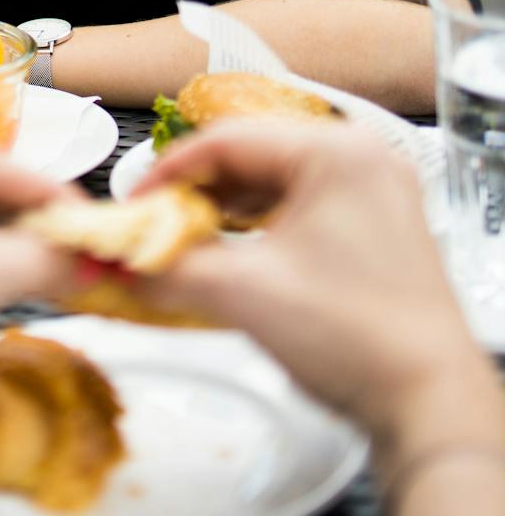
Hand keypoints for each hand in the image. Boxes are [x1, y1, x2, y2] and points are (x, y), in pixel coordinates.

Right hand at [132, 123, 482, 440]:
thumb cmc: (356, 339)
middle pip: (251, 152)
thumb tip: (117, 260)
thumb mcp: (243, 293)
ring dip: (225, 203)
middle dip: (196, 188)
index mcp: (335, 152)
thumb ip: (167, 267)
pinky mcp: (378, 221)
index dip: (169, 171)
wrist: (429, 406)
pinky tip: (232, 245)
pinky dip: (259, 219)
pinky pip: (301, 200)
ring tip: (186, 235)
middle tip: (154, 219)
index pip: (226, 139)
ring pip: (275, 176)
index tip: (134, 201)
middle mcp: (362, 156)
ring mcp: (376, 188)